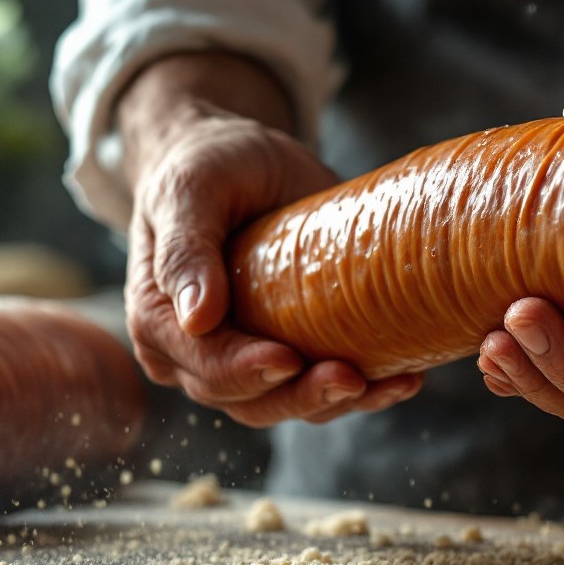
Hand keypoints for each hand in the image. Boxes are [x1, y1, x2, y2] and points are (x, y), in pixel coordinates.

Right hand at [122, 61, 420, 427]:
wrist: (241, 160)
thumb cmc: (209, 166)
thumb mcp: (191, 190)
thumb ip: (185, 249)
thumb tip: (195, 317)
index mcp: (160, 320)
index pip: (202, 363)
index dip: (244, 369)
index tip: (288, 358)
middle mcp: (196, 354)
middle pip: (247, 399)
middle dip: (301, 395)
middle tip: (350, 377)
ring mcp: (244, 361)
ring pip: (287, 404)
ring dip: (339, 402)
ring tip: (391, 383)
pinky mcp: (288, 355)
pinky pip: (320, 390)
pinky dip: (364, 392)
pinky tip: (403, 379)